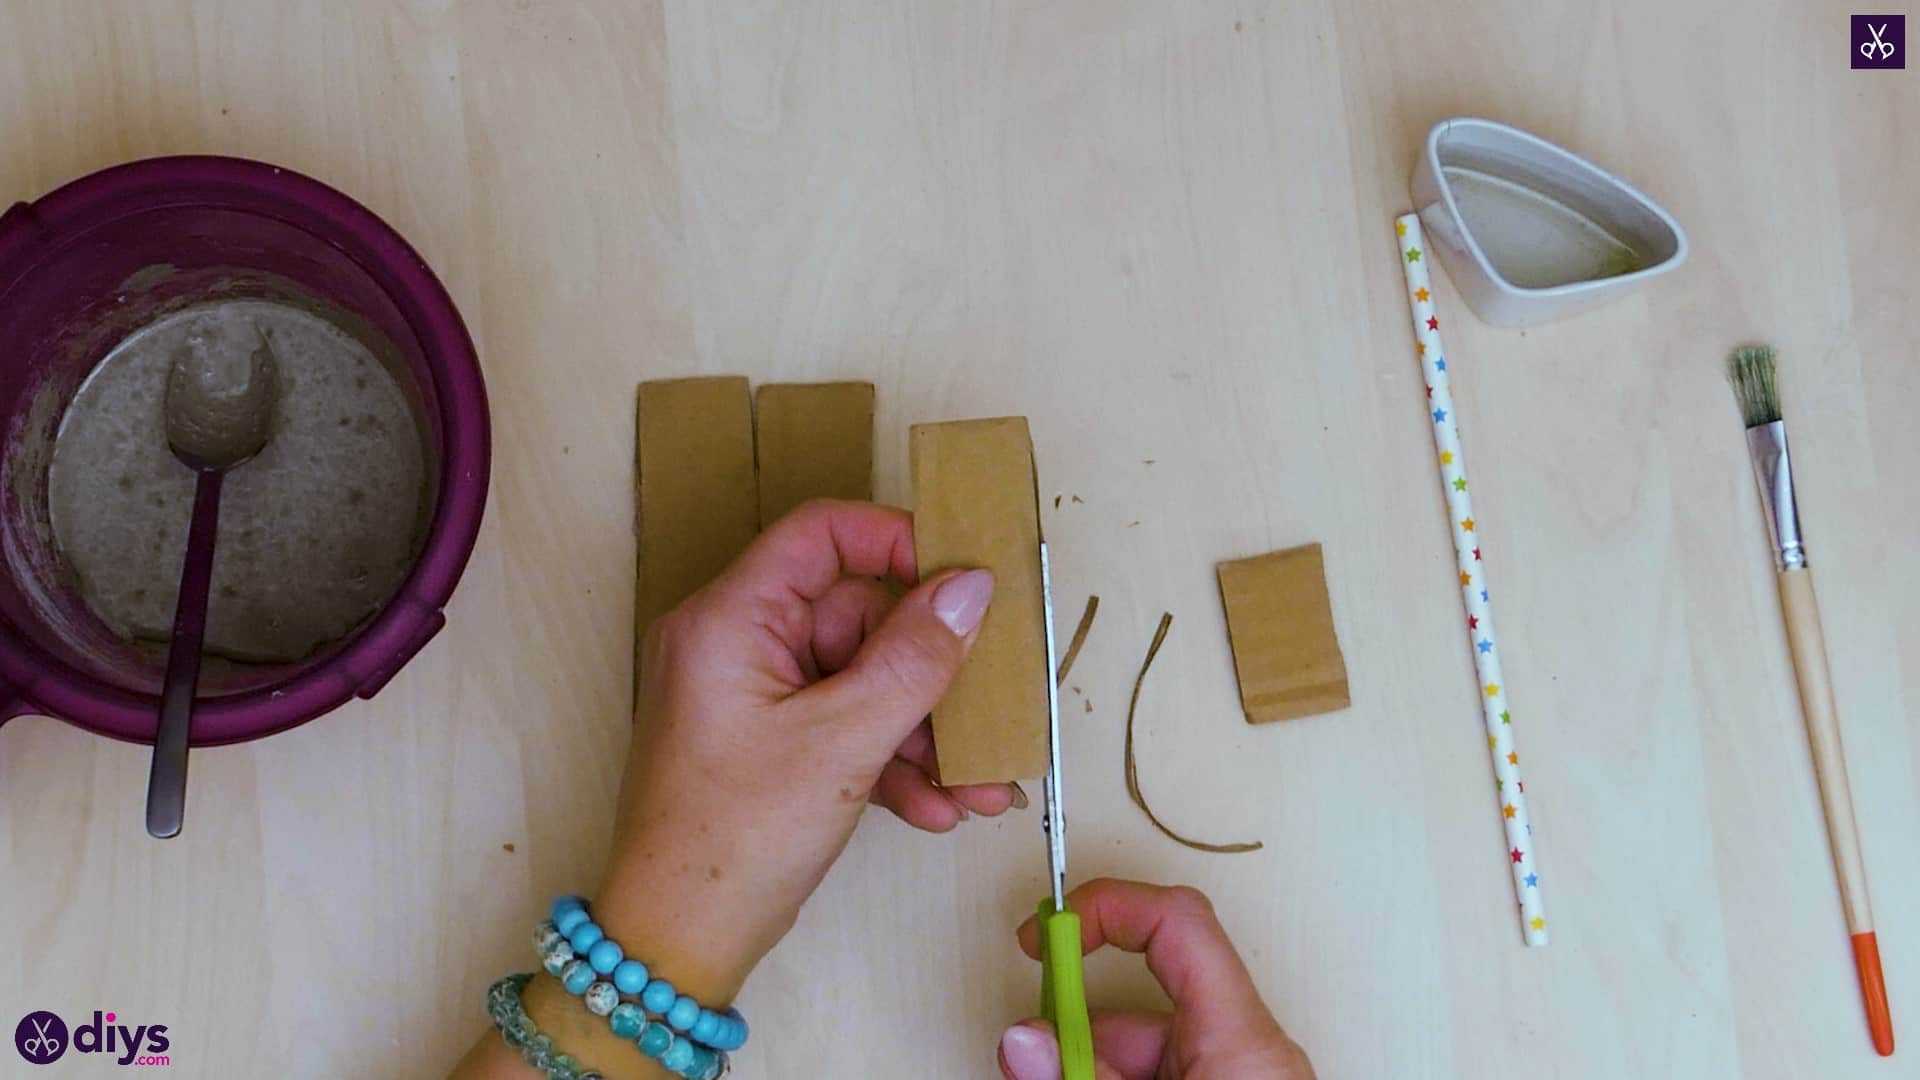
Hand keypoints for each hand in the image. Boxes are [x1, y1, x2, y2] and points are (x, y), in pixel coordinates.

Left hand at [595, 500, 1020, 1000]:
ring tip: (980, 783)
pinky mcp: (765, 744)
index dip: (897, 542)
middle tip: (990, 707)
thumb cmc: (733, 840)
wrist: (675, 944)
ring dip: (922, 730)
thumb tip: (969, 587)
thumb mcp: (843, 743)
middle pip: (855, 617)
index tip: (964, 576)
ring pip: (858, 679)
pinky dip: (889, 761)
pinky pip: (840, 725)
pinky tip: (938, 808)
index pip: (821, 534)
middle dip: (929, 670)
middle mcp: (734, 644)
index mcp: (730, 619)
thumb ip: (914, 658)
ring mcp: (749, 697)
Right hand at [997, 879, 1313, 1079]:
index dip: (1106, 908)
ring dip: (1090, 1058)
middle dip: (1075, 1020)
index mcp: (1245, 1039)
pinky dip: (1122, 1076)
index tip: (1049, 934)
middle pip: (1144, 996)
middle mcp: (1249, 1048)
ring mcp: (1241, 1074)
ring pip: (1146, 1041)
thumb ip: (1086, 1074)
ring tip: (1045, 1074)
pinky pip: (1167, 1069)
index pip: (1177, 921)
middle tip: (1027, 1048)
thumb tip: (1025, 1040)